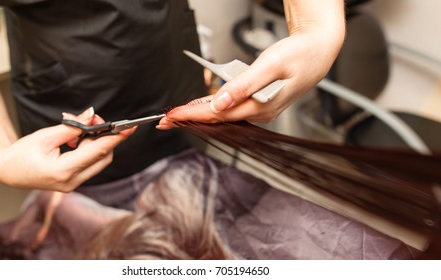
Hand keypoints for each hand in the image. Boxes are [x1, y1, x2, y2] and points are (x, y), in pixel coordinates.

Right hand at [0, 108, 134, 191]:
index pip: (97, 152)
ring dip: (95, 143)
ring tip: (78, 130)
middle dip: (104, 137)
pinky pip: (90, 165)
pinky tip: (76, 141)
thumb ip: (72, 127)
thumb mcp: (45, 135)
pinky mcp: (73, 183)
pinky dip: (89, 150)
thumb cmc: (21, 152)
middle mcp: (71, 182)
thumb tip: (92, 114)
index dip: (115, 138)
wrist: (6, 171)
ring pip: (99, 161)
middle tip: (94, 119)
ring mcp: (73, 185)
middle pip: (103, 157)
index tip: (130, 128)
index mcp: (63, 171)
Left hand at [157, 0, 344, 127]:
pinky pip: (233, 107)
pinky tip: (204, 105)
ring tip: (179, 114)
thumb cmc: (301, 55)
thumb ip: (244, 85)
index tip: (172, 116)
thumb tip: (220, 102)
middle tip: (166, 120)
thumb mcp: (272, 65)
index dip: (192, 114)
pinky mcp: (260, 102)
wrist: (320, 51)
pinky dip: (215, 106)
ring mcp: (261, 109)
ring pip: (224, 114)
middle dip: (191, 118)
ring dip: (201, 113)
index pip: (219, 114)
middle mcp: (260, 112)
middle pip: (218, 118)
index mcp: (261, 106)